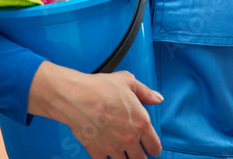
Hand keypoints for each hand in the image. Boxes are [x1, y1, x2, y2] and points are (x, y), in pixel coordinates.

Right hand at [28, 61, 162, 158]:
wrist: (76, 97)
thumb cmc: (99, 88)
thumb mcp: (128, 82)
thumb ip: (146, 92)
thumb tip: (157, 98)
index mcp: (141, 123)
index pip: (155, 147)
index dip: (153, 147)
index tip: (150, 146)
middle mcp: (130, 139)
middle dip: (139, 155)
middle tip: (134, 149)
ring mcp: (114, 148)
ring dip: (124, 158)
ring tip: (120, 151)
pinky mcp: (97, 152)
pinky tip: (106, 154)